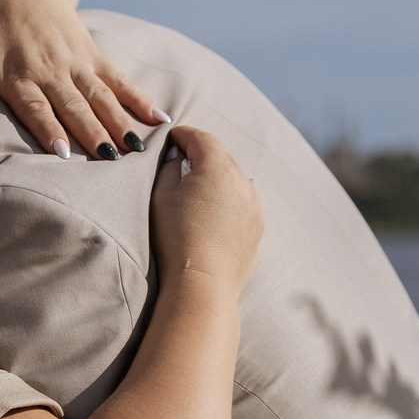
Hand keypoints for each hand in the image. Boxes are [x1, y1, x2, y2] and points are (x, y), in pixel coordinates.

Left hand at [0, 0, 163, 159]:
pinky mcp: (92, 52)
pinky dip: (138, 97)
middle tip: (109, 160)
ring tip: (136, 147)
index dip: (49, 129)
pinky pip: (118, 77)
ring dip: (119, 121)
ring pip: (100, 94)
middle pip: (74, 105)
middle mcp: (50, 69)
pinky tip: (157, 117)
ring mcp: (75, 60)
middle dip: (92, 133)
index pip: (35, 107)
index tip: (64, 154)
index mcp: (18, 76)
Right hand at [150, 125, 262, 297]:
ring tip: (198, 189)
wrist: (202, 283)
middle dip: (201, 155)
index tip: (171, 137)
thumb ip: (168, 168)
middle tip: (181, 160)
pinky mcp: (257, 226)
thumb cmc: (176, 238)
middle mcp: (242, 180)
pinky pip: (242, 202)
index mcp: (217, 167)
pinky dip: (228, 200)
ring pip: (234, 179)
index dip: (183, 135)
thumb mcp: (161, 196)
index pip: (200, 138)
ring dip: (216, 178)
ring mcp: (254, 204)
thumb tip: (177, 158)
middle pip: (220, 156)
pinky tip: (213, 214)